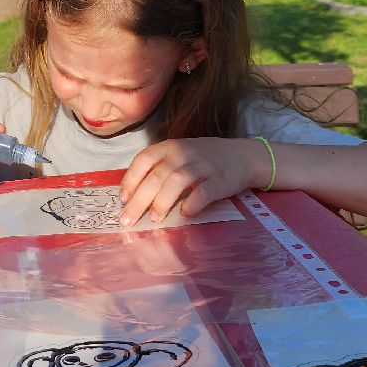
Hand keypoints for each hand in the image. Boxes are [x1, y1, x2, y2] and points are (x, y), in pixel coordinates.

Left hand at [117, 137, 261, 226]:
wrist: (243, 155)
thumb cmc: (204, 159)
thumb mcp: (179, 154)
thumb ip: (158, 168)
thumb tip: (132, 195)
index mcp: (170, 146)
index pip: (144, 160)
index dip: (130, 179)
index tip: (122, 199)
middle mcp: (184, 153)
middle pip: (157, 175)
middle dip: (139, 200)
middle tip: (128, 220)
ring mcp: (203, 165)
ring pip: (177, 181)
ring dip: (162, 201)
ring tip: (154, 218)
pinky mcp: (221, 180)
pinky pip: (204, 191)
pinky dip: (193, 203)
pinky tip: (185, 213)